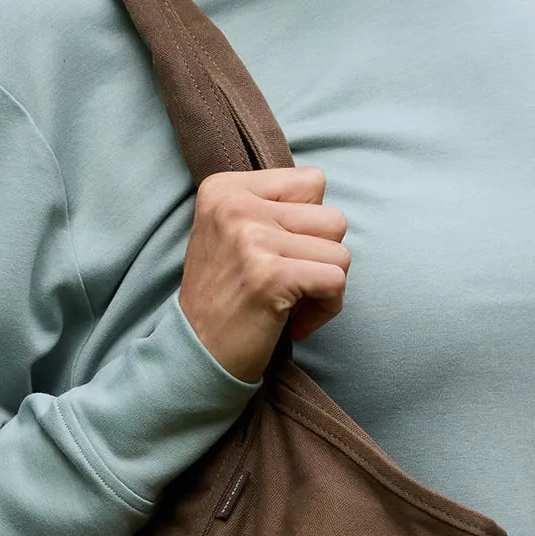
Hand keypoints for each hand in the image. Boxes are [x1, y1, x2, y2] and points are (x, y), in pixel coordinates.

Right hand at [178, 166, 349, 381]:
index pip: (312, 182)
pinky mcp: (270, 275)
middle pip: (332, 218)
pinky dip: (327, 308)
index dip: (310, 224)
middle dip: (322, 257)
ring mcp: (251, 238)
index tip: (284, 254)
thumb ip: (271, 208)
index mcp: (224, 188)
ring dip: (325, 285)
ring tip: (292, 303)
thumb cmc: (225, 297)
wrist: (195, 353)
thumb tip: (322, 200)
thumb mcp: (231, 234)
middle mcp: (235, 205)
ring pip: (339, 251)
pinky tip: (297, 323)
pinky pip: (336, 281)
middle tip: (291, 285)